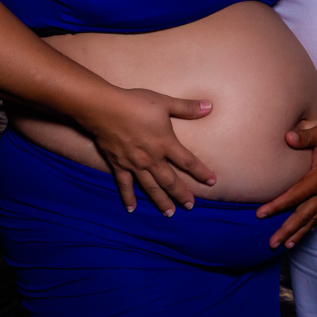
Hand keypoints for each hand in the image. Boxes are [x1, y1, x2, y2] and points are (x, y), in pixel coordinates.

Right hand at [81, 87, 214, 215]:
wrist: (104, 109)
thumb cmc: (136, 103)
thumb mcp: (165, 103)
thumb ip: (187, 107)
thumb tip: (210, 106)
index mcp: (165, 144)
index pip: (188, 161)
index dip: (201, 172)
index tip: (212, 182)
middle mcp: (152, 158)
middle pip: (170, 180)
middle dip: (181, 194)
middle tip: (190, 206)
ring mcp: (134, 164)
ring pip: (150, 187)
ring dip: (161, 201)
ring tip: (169, 213)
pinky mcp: (118, 165)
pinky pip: (125, 185)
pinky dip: (128, 197)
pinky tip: (132, 209)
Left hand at [256, 120, 316, 248]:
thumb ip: (304, 137)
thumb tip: (287, 137)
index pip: (294, 196)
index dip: (276, 206)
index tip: (260, 214)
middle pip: (303, 216)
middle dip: (286, 231)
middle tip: (272, 244)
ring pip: (313, 219)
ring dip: (299, 233)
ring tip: (285, 246)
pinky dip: (311, 226)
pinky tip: (304, 232)